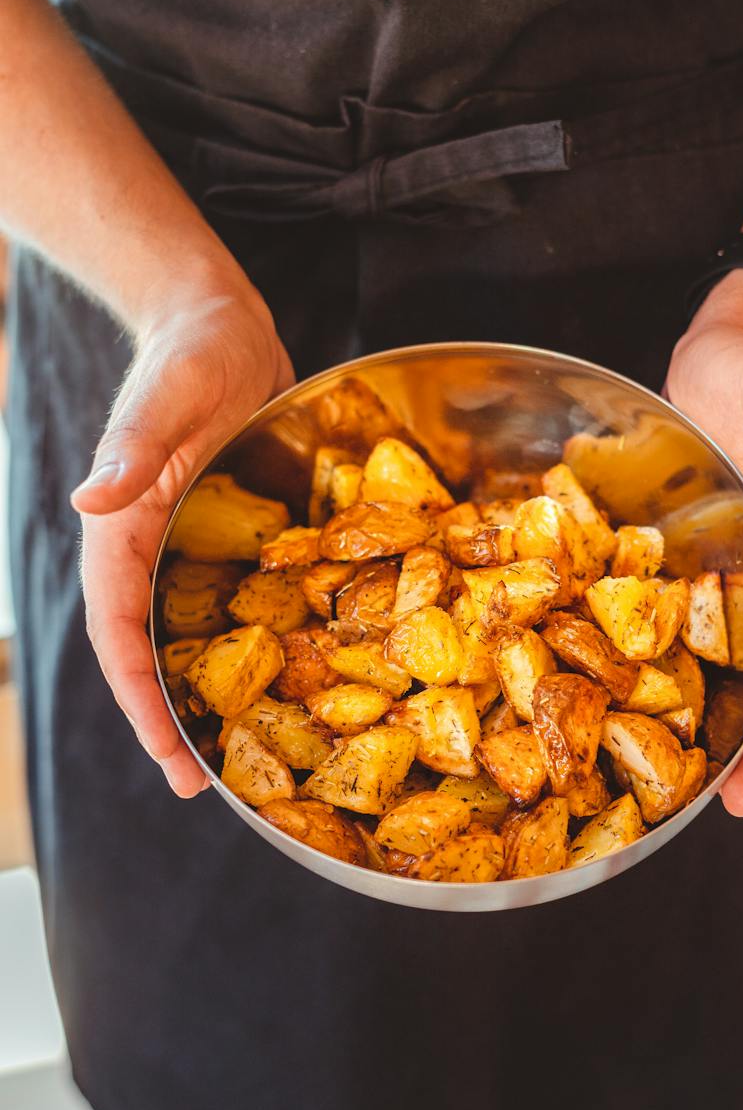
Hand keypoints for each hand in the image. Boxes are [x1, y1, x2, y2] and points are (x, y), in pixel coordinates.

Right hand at [71, 273, 294, 796]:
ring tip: (237, 756)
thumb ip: (133, 445)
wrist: (219, 324)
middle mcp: (149, 547)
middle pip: (148, 651)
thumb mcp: (169, 393)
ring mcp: (187, 544)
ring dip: (203, 694)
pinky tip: (284, 678)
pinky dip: (243, 646)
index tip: (166, 753)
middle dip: (167, 719)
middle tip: (200, 786)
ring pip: (186, 635)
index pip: (117, 630)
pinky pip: (229, 602)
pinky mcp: (226, 535)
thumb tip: (91, 502)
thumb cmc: (190, 350)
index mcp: (123, 527)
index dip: (138, 697)